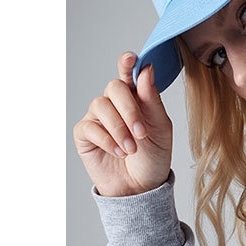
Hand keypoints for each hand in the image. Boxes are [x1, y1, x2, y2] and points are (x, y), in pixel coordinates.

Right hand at [73, 52, 172, 196]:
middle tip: (141, 131)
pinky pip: (90, 127)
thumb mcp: (160, 128)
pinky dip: (107, 140)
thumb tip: (146, 70)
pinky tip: (119, 152)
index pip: (129, 73)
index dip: (127, 63)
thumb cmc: (154, 156)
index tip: (130, 58)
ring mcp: (98, 118)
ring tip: (132, 148)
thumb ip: (152, 99)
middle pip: (113, 87)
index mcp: (136, 97)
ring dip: (119, 128)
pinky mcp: (85, 135)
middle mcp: (114, 103)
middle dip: (128, 108)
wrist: (142, 187)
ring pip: (100, 105)